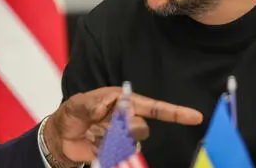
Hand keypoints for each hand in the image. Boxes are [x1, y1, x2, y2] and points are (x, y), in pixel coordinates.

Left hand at [42, 87, 202, 165]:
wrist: (61, 138)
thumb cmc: (71, 114)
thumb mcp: (76, 104)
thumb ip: (91, 104)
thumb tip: (106, 107)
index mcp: (121, 101)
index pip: (153, 106)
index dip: (174, 112)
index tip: (195, 117)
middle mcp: (126, 117)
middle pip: (142, 127)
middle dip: (124, 128)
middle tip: (102, 124)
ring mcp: (123, 135)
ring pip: (131, 142)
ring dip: (110, 140)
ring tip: (93, 133)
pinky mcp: (117, 150)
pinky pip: (120, 154)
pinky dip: (105, 150)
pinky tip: (94, 143)